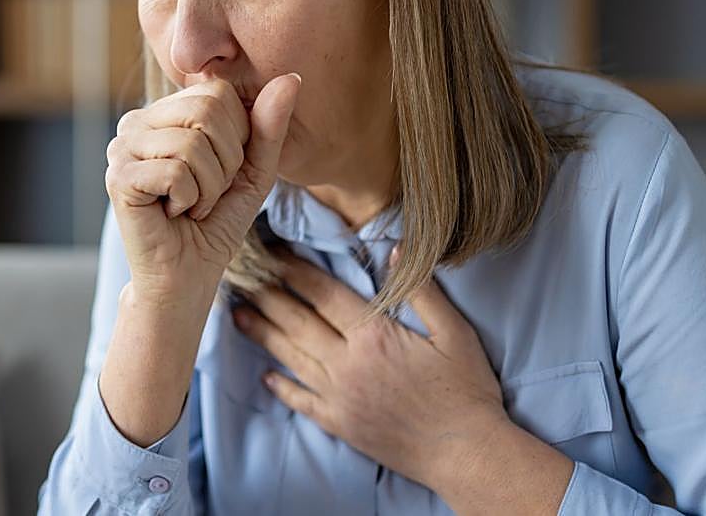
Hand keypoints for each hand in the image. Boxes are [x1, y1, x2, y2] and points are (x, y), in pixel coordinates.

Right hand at [105, 74, 300, 306]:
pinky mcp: (118, 177)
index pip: (217, 93)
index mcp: (164, 112)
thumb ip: (268, 126)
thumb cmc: (215, 222)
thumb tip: (291, 78)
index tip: (221, 172)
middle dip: (225, 162)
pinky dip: (189, 200)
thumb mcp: (253, 170)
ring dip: (208, 188)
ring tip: (190, 205)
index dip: (237, 138)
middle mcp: (136, 122)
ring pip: (192, 145)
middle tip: (206, 192)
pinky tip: (173, 213)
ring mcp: (121, 148)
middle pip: (206, 112)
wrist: (187, 276)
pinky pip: (176, 172)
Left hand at [231, 244, 509, 491]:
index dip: (293, 269)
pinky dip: (281, 386)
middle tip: (240, 276)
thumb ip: (423, 290)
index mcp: (373, 335)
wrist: (467, 455)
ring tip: (237, 314)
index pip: (322, 293)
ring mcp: (339, 396)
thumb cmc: (467, 391)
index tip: (272, 252)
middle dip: (266, 295)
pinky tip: (265, 375)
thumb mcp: (455, 333)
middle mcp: (347, 364)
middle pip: (296, 321)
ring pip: (291, 356)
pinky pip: (301, 401)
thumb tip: (397, 250)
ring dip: (262, 333)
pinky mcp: (340, 424)